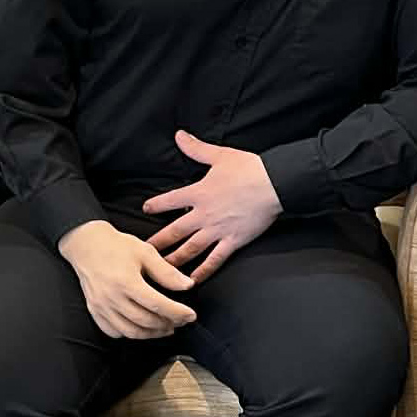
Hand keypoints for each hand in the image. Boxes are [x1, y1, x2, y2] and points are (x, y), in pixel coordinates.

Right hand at [57, 220, 196, 338]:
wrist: (86, 245)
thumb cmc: (116, 246)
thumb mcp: (146, 252)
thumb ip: (167, 272)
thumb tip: (188, 285)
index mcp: (126, 282)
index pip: (157, 305)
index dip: (177, 313)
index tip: (191, 316)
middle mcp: (112, 298)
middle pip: (145, 321)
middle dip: (167, 324)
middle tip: (181, 322)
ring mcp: (101, 307)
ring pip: (130, 331)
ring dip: (151, 334)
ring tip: (166, 328)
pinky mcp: (94, 311)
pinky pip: (113, 331)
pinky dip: (130, 334)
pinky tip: (142, 328)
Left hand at [143, 131, 282, 282]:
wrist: (275, 184)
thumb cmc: (249, 168)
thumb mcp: (220, 155)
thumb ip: (196, 148)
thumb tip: (179, 136)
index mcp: (199, 193)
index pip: (169, 201)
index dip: (155, 205)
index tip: (145, 210)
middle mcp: (204, 214)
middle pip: (173, 232)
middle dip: (156, 243)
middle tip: (141, 253)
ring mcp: (217, 230)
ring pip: (189, 250)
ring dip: (173, 261)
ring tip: (160, 270)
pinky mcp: (233, 241)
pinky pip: (214, 260)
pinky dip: (202, 272)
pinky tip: (192, 280)